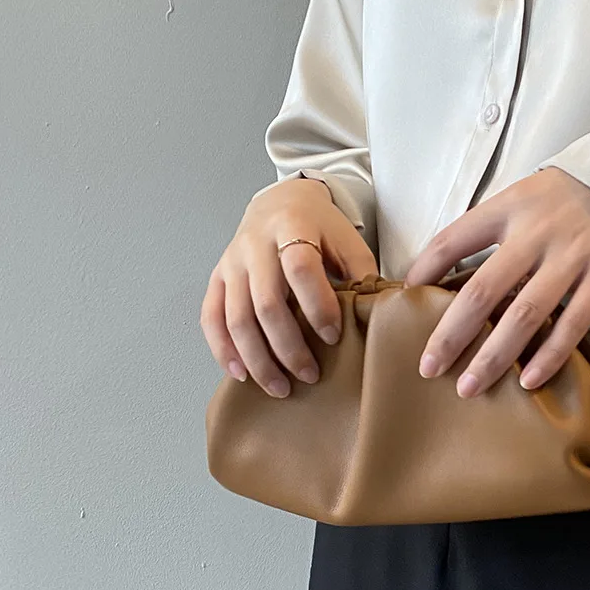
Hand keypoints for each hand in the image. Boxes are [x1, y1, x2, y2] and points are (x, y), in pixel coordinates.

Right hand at [200, 177, 377, 398]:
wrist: (280, 202)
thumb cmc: (320, 227)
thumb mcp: (348, 239)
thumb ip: (361, 272)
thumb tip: (377, 315)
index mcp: (293, 228)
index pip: (300, 269)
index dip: (317, 306)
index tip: (333, 336)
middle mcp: (255, 245)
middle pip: (266, 303)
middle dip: (288, 346)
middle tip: (310, 374)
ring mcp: (231, 263)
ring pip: (236, 318)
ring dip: (257, 359)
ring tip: (280, 387)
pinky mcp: (217, 279)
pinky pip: (211, 319)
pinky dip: (223, 350)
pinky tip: (241, 373)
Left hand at [402, 166, 589, 396]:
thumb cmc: (568, 195)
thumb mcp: (523, 196)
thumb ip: (492, 229)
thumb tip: (447, 278)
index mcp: (508, 207)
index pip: (451, 240)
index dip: (423, 273)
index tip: (403, 303)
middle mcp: (536, 231)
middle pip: (482, 290)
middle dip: (450, 334)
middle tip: (428, 368)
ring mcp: (573, 254)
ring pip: (524, 314)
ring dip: (494, 356)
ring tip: (470, 388)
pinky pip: (574, 323)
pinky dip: (549, 355)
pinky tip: (528, 381)